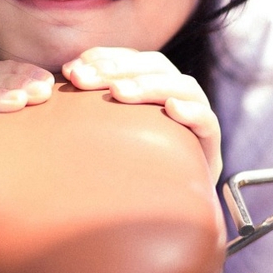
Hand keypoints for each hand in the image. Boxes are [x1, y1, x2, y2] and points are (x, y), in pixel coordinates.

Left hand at [62, 47, 221, 181]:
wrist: (164, 215)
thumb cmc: (123, 173)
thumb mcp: (101, 137)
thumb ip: (87, 111)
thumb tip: (61, 84)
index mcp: (152, 87)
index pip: (132, 59)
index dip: (104, 57)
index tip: (72, 69)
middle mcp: (176, 96)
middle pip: (156, 66)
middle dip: (119, 68)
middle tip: (84, 79)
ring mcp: (197, 118)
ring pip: (183, 86)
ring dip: (149, 85)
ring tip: (118, 93)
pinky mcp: (210, 144)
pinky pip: (208, 121)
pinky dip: (192, 112)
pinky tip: (171, 110)